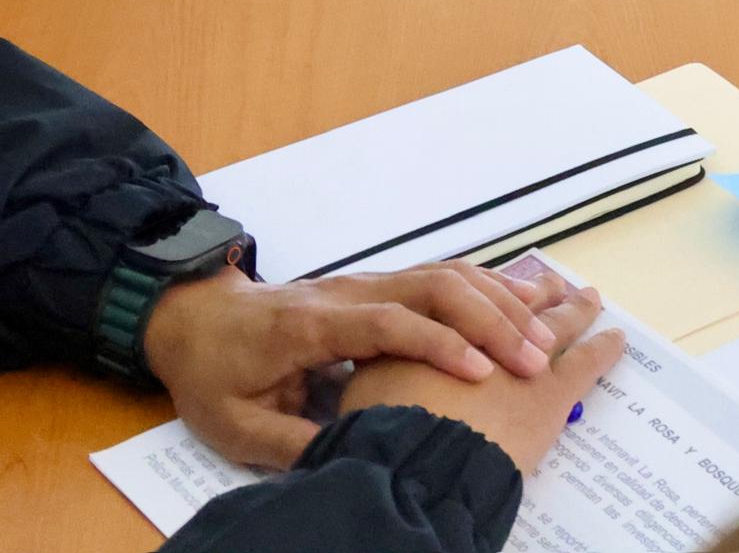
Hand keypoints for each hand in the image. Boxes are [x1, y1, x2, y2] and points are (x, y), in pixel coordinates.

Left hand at [146, 262, 603, 474]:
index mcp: (310, 325)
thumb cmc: (213, 372)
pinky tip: (525, 303)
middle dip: (488, 319)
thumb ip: (292, 443)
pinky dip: (488, 287)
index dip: (435, 343)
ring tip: (544, 336)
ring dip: (498, 301)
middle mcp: (347, 293)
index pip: (385, 322)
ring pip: (445, 275)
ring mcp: (365, 283)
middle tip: (534, 359)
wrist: (194, 318)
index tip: (478, 370)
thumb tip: (351, 463)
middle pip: (431, 287)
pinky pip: (441, 276)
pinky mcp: (378, 287)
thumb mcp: (234, 424)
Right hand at [333, 273, 624, 480]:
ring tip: (589, 298)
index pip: (458, 297)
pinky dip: (603, 349)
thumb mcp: (358, 390)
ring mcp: (517, 355)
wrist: (414, 450)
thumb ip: (373, 369)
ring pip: (552, 321)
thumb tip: (364, 364)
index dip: (482, 294)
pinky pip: (587, 363)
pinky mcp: (548, 391)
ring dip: (570, 307)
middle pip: (510, 302)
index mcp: (430, 327)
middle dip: (529, 293)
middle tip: (552, 284)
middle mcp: (478, 331)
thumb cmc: (379, 425)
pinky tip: (617, 340)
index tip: (498, 289)